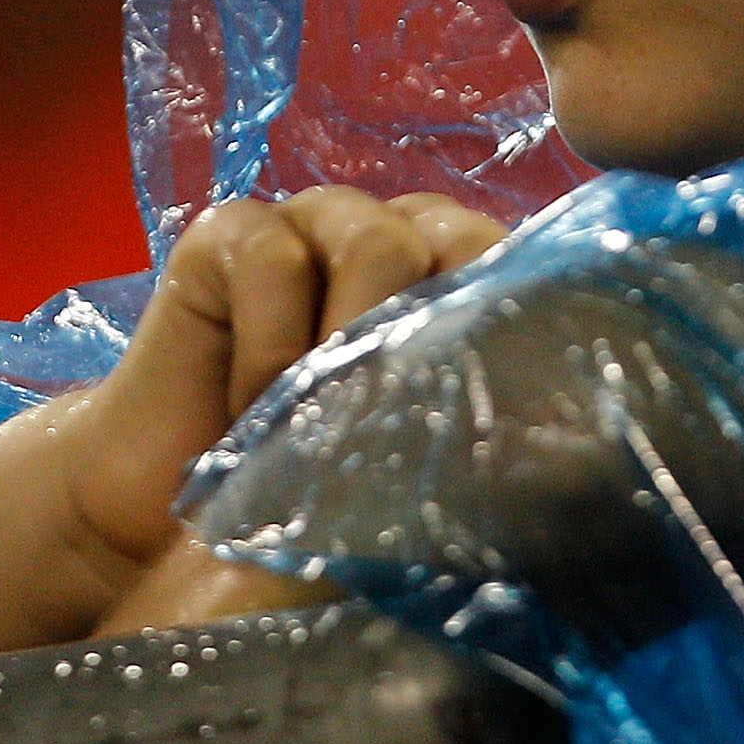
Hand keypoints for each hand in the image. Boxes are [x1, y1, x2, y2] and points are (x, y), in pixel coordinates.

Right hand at [0, 188, 504, 676]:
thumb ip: (483, 434)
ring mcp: (316, 220)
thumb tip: (583, 455)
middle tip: (378, 438)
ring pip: (377, 241)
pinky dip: (266, 346)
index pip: (526, 266)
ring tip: (303, 434)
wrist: (160, 523)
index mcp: (463, 279)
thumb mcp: (409, 474)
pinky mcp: (233, 231)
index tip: (478, 428)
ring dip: (339, 356)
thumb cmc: (304, 502)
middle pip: (462, 242)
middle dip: (423, 349)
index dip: (511, 334)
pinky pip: (275, 257)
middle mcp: (402, 233)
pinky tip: (242, 410)